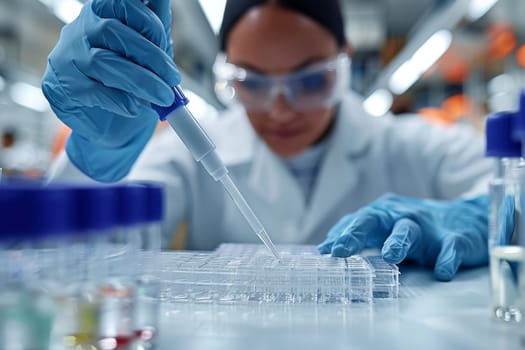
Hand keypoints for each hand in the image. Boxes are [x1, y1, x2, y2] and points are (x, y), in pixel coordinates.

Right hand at [42, 0, 179, 181]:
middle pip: (112, 31)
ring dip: (141, 81)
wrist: (113, 128)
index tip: (164, 42)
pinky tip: (134, 107)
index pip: (120, 4)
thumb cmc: (131, 85)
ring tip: (163, 97)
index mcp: (102, 16)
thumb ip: (154, 29)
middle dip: (150, 55)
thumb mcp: (149, 55)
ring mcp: (66, 58)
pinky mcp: (59, 87)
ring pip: (103, 62)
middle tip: (173, 78)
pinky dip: (120, 101)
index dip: (146, 20)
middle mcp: (80, 32)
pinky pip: (92, 91)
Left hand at [318, 194, 497, 280]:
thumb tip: (326, 249)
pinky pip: (451, 247)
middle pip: (375, 219)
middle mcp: (402, 215)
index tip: (324, 251)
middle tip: (341, 251)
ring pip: (410, 230)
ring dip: (398, 241)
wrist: (469, 218)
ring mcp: (429, 226)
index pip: (357, 221)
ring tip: (390, 257)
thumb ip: (360, 237)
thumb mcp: (387, 229)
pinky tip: (442, 272)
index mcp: (384, 214)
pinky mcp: (456, 238)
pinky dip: (447, 259)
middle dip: (356, 234)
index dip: (340, 235)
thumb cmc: (418, 227)